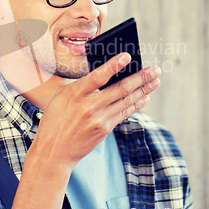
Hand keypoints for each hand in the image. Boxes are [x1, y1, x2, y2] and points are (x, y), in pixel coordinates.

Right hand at [31, 52, 160, 170]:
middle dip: (141, 78)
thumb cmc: (55, 120)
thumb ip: (81, 85)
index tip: (127, 56)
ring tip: (156, 81)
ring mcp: (99, 120)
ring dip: (144, 90)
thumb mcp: (61, 96)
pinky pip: (124, 113)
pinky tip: (144, 97)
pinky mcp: (104, 130)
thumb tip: (103, 74)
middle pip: (120, 89)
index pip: (97, 77)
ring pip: (126, 101)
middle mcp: (89, 107)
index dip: (113, 66)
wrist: (53, 151)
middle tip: (155, 70)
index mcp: (75, 94)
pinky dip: (136, 104)